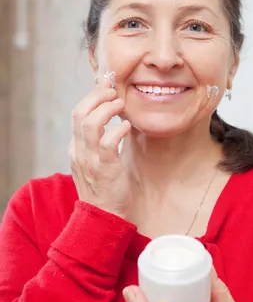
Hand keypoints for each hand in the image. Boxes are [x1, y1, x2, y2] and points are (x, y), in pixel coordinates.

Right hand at [70, 75, 131, 219]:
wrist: (104, 217)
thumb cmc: (106, 187)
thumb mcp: (98, 160)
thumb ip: (100, 139)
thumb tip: (113, 115)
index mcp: (76, 148)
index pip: (77, 113)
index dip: (92, 96)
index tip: (107, 85)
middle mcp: (79, 152)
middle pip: (79, 113)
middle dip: (97, 97)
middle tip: (114, 92)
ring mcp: (90, 160)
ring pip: (89, 124)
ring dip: (107, 109)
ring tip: (121, 105)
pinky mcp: (105, 169)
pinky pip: (107, 143)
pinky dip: (117, 130)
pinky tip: (126, 127)